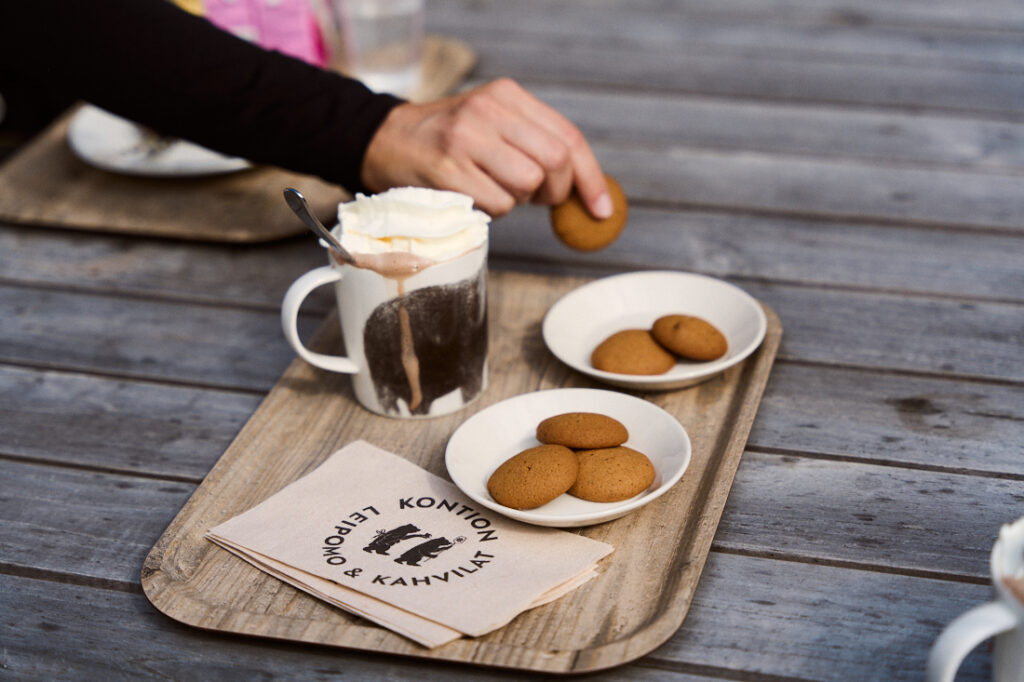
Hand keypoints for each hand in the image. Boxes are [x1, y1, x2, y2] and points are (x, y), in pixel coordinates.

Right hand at [361, 78, 611, 217]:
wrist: (383, 141)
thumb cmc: (447, 140)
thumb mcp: (492, 123)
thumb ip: (535, 143)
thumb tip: (584, 188)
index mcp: (506, 94)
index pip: (568, 137)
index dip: (591, 177)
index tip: (602, 209)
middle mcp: (488, 110)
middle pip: (554, 162)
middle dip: (555, 192)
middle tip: (539, 198)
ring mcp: (465, 138)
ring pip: (526, 186)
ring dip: (517, 200)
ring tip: (492, 188)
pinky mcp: (448, 169)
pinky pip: (497, 205)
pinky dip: (492, 211)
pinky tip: (471, 195)